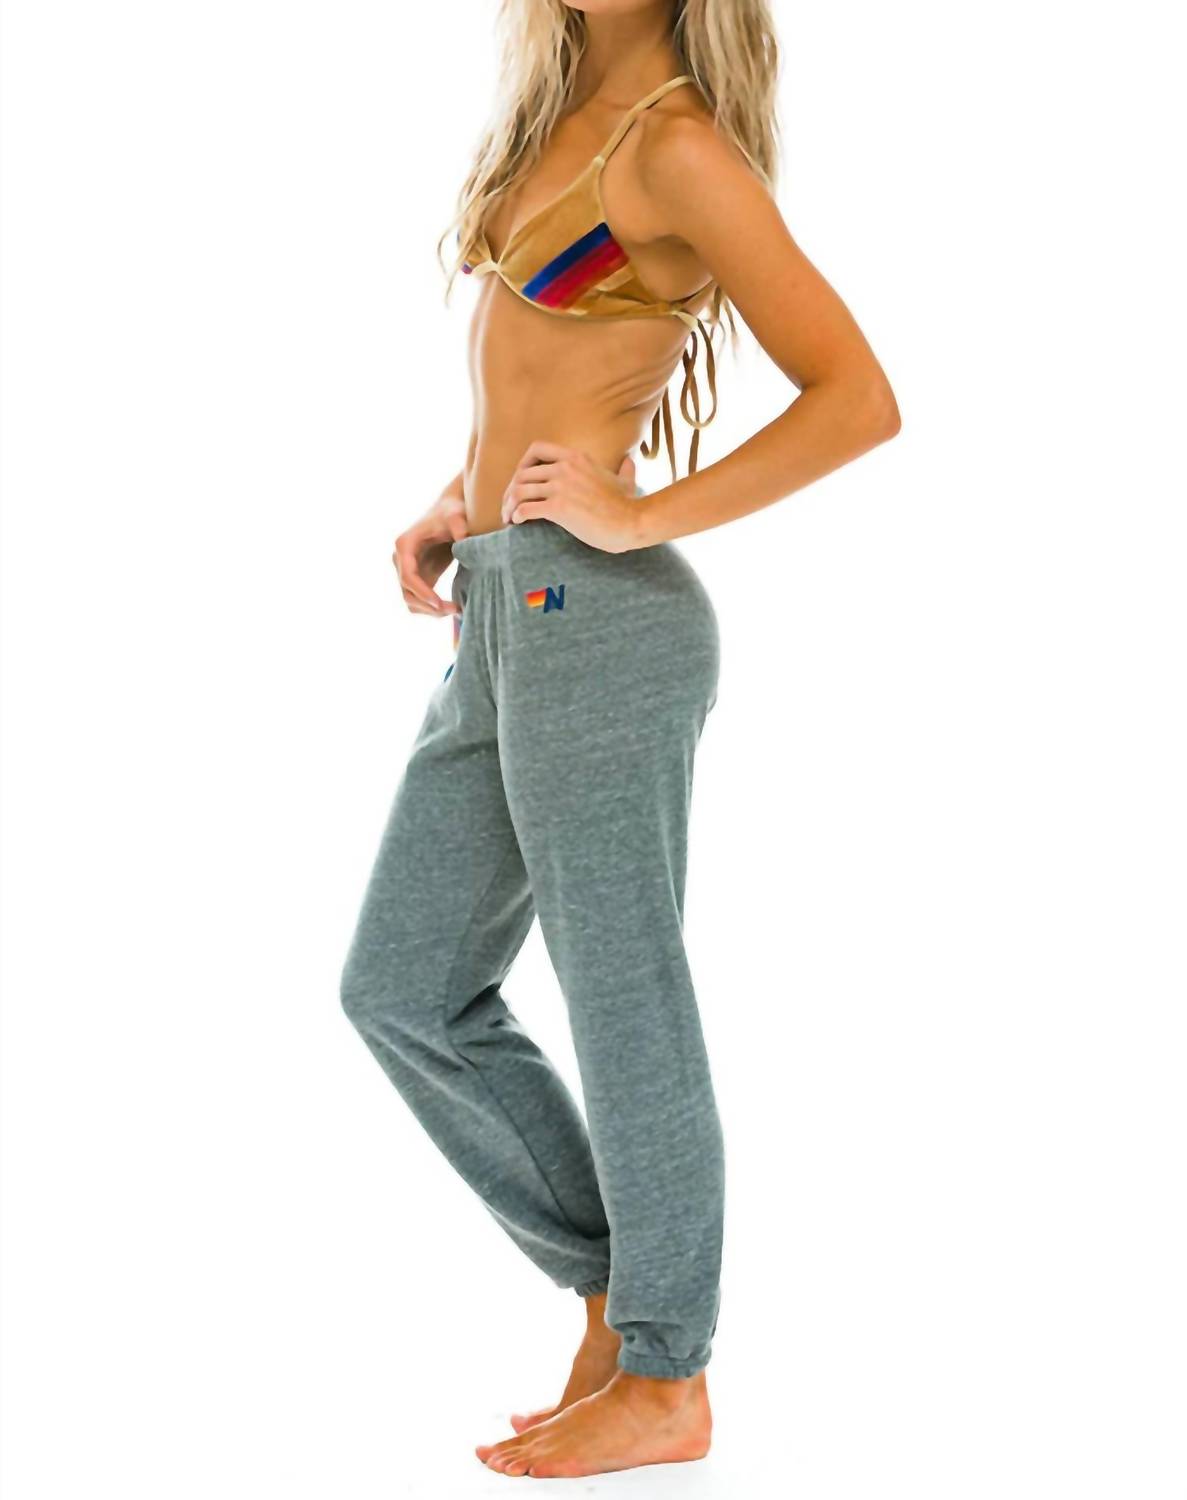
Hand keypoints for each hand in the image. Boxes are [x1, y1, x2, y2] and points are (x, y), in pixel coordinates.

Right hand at [392, 489, 468, 615]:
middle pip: (407, 593)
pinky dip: (432, 608)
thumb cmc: (451, 511)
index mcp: (405, 545)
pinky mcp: (418, 577)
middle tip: (455, 609)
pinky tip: (451, 607)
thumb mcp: (456, 515)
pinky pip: (419, 599)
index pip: (408, 577)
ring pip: (411, 600)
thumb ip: (460, 526)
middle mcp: (400, 559)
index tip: (441, 604)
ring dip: (430, 611)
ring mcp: (407, 570)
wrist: (451, 511)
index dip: (423, 593)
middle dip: (429, 606)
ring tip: (455, 609)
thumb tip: (465, 543)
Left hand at [500, 442, 645, 553]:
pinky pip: (526, 508)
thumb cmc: (628, 505)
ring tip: (508, 518)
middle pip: (522, 473)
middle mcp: (565, 467)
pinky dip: (517, 515)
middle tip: (509, 506)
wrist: (631, 522)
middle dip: (510, 490)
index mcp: (575, 457)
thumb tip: (630, 461)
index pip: (536, 449)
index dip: (522, 465)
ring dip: (509, 505)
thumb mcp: (626, 480)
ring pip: (519, 490)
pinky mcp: (558, 507)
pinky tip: (517, 523)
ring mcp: (561, 486)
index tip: (520, 481)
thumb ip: (625, 468)